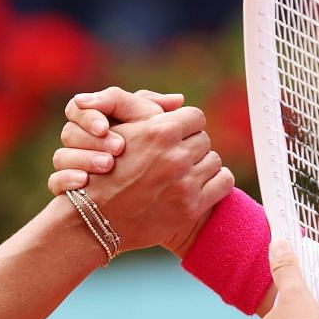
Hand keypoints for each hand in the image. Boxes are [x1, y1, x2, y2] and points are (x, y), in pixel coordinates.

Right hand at [47, 85, 184, 193]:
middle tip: (116, 148)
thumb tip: (178, 100)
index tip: (106, 126)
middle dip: (90, 138)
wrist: (124, 199)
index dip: (92, 114)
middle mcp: (75, 141)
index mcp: (89, 120)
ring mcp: (69, 166)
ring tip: (107, 165)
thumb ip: (153, 106)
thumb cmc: (140, 151)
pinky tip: (83, 183)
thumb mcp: (145, 123)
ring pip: (61, 157)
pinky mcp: (65, 189)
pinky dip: (67, 180)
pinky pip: (55, 182)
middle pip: (68, 132)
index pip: (79, 106)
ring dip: (84, 159)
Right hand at [78, 104, 232, 253]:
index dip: (184, 125)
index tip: (175, 136)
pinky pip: (224, 182)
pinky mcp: (191, 208)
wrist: (94, 218)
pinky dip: (215, 182)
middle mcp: (174, 157)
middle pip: (204, 139)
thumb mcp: (119, 130)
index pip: (194, 116)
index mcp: (158, 132)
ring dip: (201, 165)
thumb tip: (180, 99)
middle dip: (191, 146)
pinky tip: (199, 185)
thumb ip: (145, 106)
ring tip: (183, 173)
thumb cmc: (103, 169)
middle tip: (175, 157)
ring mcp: (184, 184)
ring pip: (214, 161)